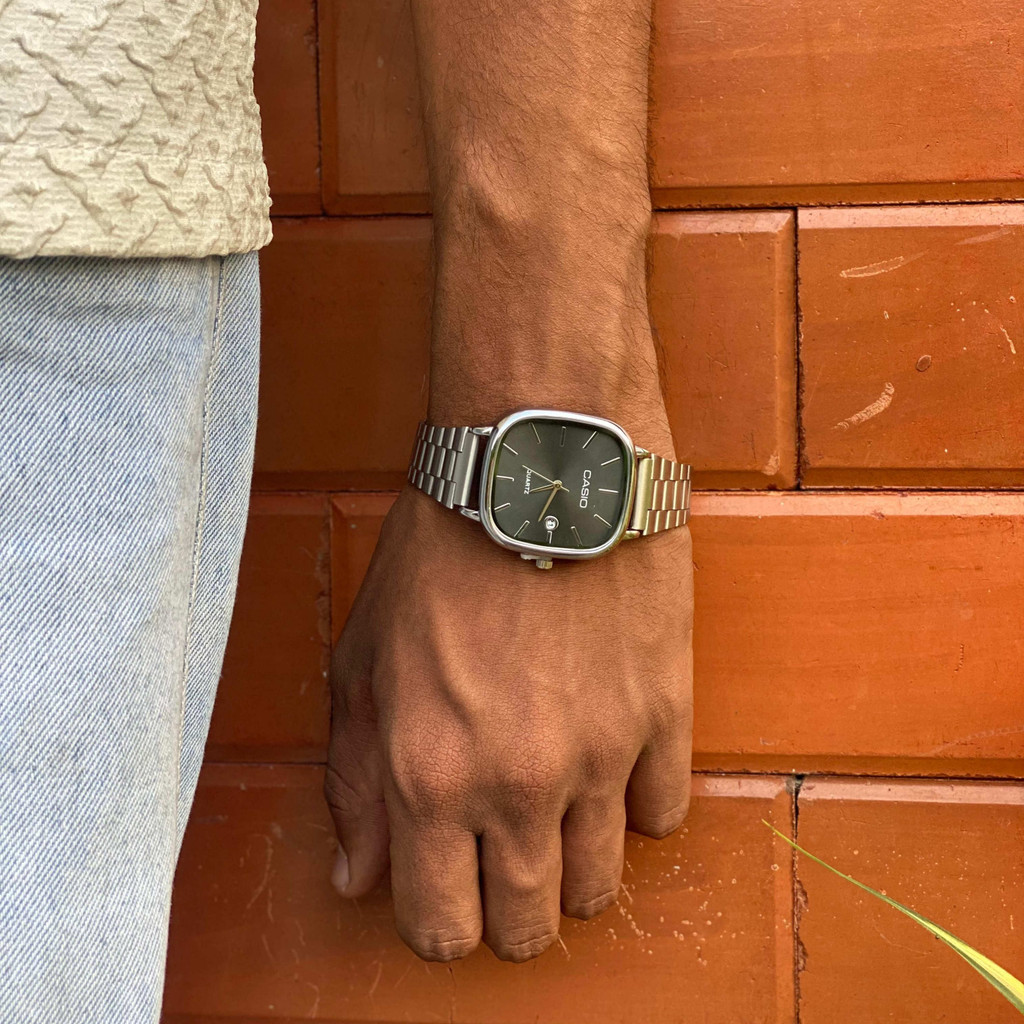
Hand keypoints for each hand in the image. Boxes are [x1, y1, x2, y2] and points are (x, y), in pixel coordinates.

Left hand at [325, 484, 692, 962]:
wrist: (539, 466)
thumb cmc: (440, 553)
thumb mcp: (364, 660)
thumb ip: (355, 779)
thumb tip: (358, 878)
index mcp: (428, 776)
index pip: (439, 928)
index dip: (440, 923)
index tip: (447, 892)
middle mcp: (517, 785)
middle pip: (526, 927)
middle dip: (506, 910)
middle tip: (502, 857)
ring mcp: (601, 755)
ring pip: (598, 888)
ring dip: (571, 866)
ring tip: (556, 810)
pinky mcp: (664, 714)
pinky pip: (663, 814)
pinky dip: (634, 803)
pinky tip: (609, 761)